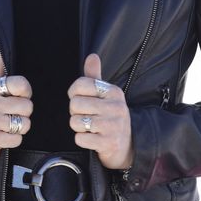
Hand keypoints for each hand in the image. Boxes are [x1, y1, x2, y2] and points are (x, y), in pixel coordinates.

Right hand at [0, 52, 32, 161]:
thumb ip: (1, 69)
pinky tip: (4, 135)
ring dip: (20, 127)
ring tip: (9, 124)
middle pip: (27, 106)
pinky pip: (17, 139)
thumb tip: (2, 50)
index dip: (26, 92)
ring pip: (24, 124)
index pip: (22, 84)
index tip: (19, 96)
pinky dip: (14, 139)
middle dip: (24, 112)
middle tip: (13, 113)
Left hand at [67, 53, 133, 169]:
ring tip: (89, 127)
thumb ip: (95, 76)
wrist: (127, 145)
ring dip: (78, 127)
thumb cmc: (110, 116)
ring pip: (75, 122)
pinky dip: (82, 140)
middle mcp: (116, 107)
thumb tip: (92, 56)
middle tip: (85, 116)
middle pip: (75, 104)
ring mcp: (113, 126)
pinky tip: (92, 138)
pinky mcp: (109, 143)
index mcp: (113, 92)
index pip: (81, 84)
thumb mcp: (106, 95)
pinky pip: (80, 138)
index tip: (80, 99)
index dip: (73, 93)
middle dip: (75, 112)